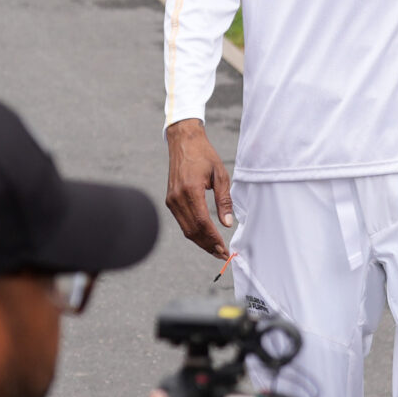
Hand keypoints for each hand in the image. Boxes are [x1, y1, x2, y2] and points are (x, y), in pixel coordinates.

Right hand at [163, 120, 235, 258]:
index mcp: (191, 190)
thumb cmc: (204, 155)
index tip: (224, 249)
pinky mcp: (170, 200)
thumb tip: (227, 223)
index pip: (202, 223)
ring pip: (186, 229)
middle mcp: (177, 198)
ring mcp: (171, 200)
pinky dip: (193, 232)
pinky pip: (182, 221)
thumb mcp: (220, 174)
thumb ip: (224, 200)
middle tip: (222, 254)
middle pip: (192, 230)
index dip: (213, 239)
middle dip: (207, 245)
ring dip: (200, 241)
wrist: (184, 142)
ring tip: (215, 249)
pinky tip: (204, 236)